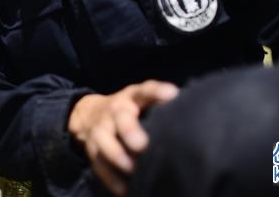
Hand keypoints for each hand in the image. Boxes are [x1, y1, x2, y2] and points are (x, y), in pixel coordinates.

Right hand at [68, 80, 178, 195]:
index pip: (145, 90)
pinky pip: (98, 162)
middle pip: (120, 116)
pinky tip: (124, 190)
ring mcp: (101, 128)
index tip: (172, 94)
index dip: (157, 91)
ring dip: (117, 155)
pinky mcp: (91, 147)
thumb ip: (161, 105)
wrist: (90, 114)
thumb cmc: (130, 110)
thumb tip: (188, 116)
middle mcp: (115, 110)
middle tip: (142, 145)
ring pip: (104, 140)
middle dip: (129, 130)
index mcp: (133, 97)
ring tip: (132, 170)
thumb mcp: (143, 101)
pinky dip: (110, 177)